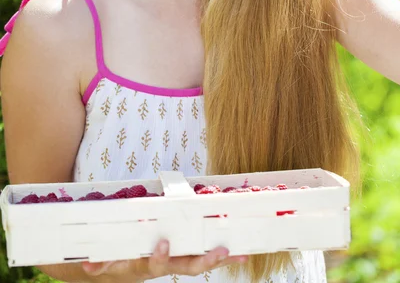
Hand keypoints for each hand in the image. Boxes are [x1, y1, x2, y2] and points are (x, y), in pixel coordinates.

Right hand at [81, 239, 247, 279]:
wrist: (113, 268)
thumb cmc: (112, 260)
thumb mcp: (104, 262)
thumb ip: (99, 263)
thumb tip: (88, 264)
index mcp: (144, 265)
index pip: (155, 264)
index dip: (160, 256)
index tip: (164, 244)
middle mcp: (162, 266)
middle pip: (185, 267)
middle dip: (203, 262)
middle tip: (219, 252)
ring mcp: (173, 262)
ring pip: (198, 263)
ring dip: (219, 260)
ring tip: (238, 254)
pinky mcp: (180, 257)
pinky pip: (202, 256)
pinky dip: (222, 257)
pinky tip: (242, 253)